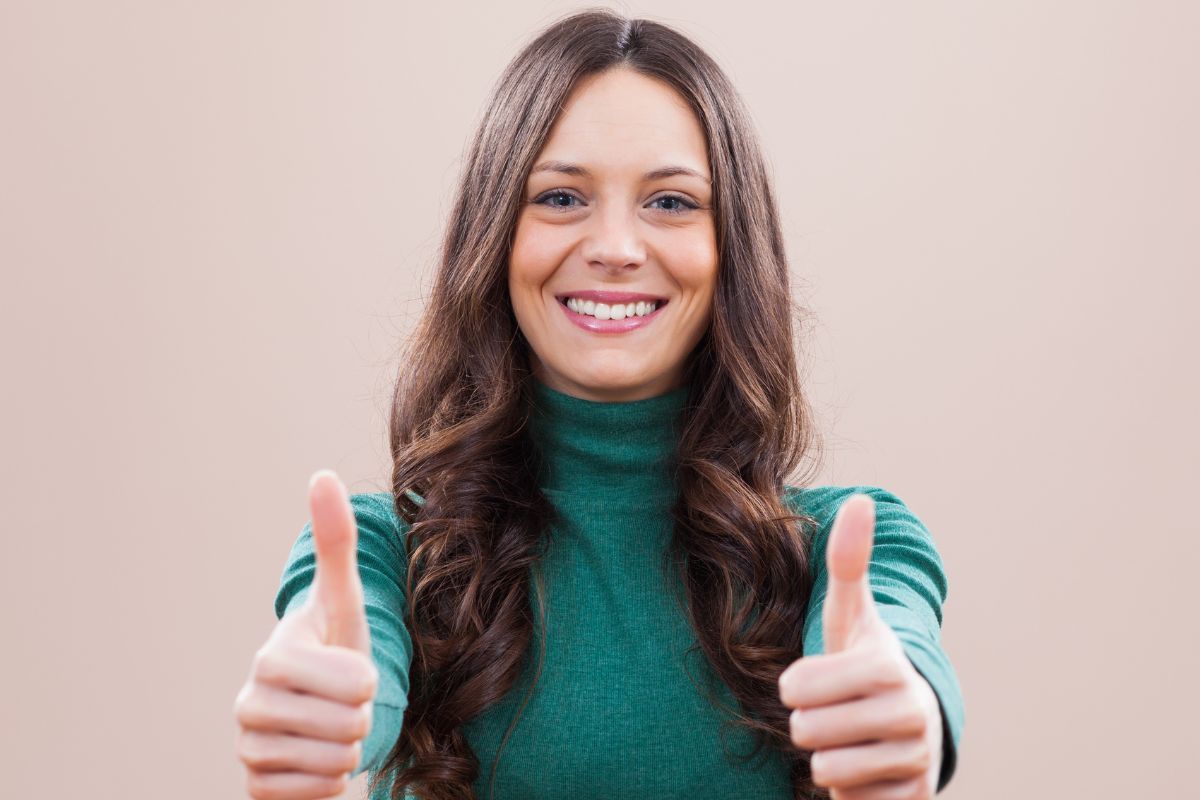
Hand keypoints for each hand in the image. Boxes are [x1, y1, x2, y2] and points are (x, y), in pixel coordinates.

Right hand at [234, 470, 378, 799]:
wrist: (317, 709)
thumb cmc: (336, 648)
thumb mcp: (344, 600)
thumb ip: (335, 543)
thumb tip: (322, 474)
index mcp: (271, 658)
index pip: (355, 684)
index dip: (368, 679)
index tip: (350, 669)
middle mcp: (248, 705)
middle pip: (350, 726)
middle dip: (361, 716)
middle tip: (343, 702)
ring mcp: (249, 752)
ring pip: (337, 763)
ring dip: (349, 749)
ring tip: (331, 727)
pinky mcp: (256, 791)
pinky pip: (318, 794)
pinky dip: (330, 782)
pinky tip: (315, 758)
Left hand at [778, 493, 942, 798]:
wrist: (911, 727)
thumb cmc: (864, 664)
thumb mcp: (851, 615)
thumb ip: (848, 562)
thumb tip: (859, 498)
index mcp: (888, 666)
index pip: (797, 688)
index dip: (794, 687)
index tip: (813, 680)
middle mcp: (911, 714)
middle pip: (807, 731)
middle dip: (808, 724)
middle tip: (833, 713)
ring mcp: (916, 762)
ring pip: (825, 771)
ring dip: (826, 759)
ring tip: (849, 740)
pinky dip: (848, 792)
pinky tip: (867, 770)